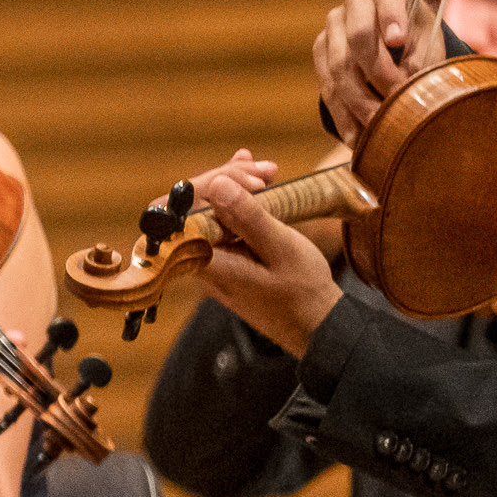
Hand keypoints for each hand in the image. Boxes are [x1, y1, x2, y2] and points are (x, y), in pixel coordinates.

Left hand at [189, 150, 345, 355]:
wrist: (317, 326)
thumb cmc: (302, 294)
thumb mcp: (281, 249)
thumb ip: (248, 218)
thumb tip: (218, 185)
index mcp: (205, 259)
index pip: (180, 212)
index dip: (208, 186)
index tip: (249, 181)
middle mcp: (200, 259)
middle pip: (193, 207)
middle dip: (227, 180)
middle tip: (267, 171)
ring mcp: (212, 258)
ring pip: (210, 212)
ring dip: (237, 187)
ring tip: (268, 172)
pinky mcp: (227, 257)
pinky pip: (225, 223)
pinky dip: (241, 202)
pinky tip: (259, 183)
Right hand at [315, 0, 440, 144]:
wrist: (395, 35)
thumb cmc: (418, 38)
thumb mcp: (428, 40)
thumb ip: (421, 57)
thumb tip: (405, 92)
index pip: (386, 0)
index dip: (392, 19)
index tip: (399, 40)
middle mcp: (354, 3)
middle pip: (357, 37)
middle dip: (378, 74)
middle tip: (395, 102)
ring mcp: (332, 27)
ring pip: (340, 67)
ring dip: (360, 101)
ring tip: (378, 127)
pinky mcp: (320, 52)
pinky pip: (327, 86)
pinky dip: (343, 115)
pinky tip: (356, 137)